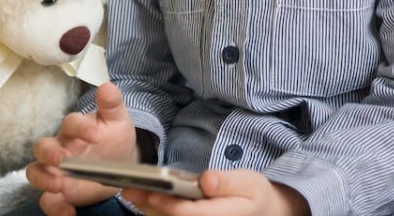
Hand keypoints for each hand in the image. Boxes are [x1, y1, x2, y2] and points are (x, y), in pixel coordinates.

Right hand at [24, 82, 139, 215]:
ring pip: (35, 173)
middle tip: (63, 160)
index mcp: (75, 129)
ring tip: (59, 186)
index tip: (96, 135)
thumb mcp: (117, 121)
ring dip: (43, 179)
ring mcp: (56, 171)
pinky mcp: (59, 192)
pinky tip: (69, 211)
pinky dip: (55, 207)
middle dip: (49, 154)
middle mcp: (60, 148)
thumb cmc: (113, 138)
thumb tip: (107, 86)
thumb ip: (112, 105)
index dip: (81, 127)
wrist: (120, 163)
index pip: (70, 122)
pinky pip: (47, 200)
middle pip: (42, 147)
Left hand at [120, 169, 308, 215]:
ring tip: (129, 190)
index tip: (151, 190)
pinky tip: (143, 199)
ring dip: (147, 208)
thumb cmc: (256, 196)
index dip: (168, 203)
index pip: (188, 214)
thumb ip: (227, 181)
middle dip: (149, 204)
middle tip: (128, 188)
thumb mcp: (249, 183)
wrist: (265, 214)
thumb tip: (207, 180)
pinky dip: (155, 211)